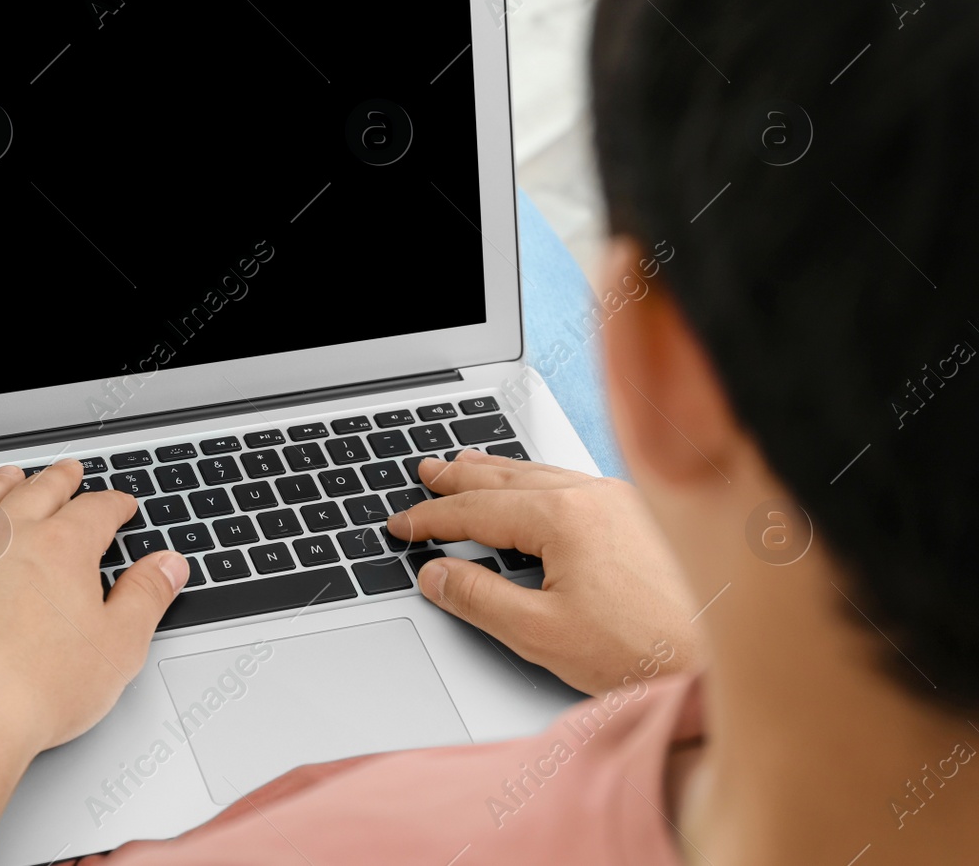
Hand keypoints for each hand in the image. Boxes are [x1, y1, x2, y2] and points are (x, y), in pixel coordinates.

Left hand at [0, 461, 188, 754]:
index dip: (113, 504)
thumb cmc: (37, 691)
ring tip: (9, 477)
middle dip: (58, 479)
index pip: (96, 510)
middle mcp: (6, 538)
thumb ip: (146, 596)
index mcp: (61, 548)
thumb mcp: (119, 646)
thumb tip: (167, 565)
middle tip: (68, 471)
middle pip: (37, 492)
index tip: (120, 505)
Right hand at [386, 448, 703, 694]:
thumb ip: (478, 599)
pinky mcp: (640, 517)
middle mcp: (593, 496)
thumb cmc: (645, 652)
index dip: (430, 518)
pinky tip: (532, 488)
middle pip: (507, 478)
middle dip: (460, 476)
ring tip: (467, 465)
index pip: (476, 510)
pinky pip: (571, 483)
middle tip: (426, 470)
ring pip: (541, 475)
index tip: (400, 524)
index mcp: (563, 517)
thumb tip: (436, 575)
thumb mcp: (541, 634)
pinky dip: (535, 481)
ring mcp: (621, 501)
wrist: (725, 660)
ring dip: (497, 472)